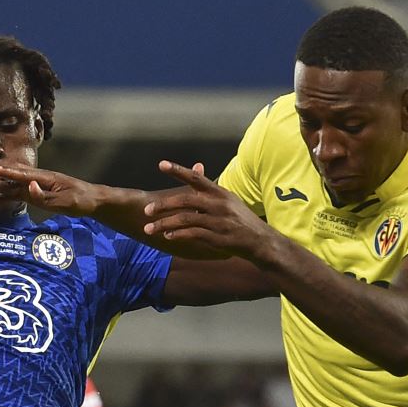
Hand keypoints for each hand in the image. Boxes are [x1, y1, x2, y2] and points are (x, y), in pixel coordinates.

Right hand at [0, 163, 103, 216]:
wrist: (90, 199)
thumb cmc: (80, 200)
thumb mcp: (65, 201)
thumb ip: (45, 196)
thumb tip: (30, 187)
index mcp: (43, 178)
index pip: (20, 174)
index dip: (5, 172)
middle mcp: (35, 180)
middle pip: (10, 178)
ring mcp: (33, 186)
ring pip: (9, 186)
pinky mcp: (33, 194)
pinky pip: (14, 195)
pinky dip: (0, 197)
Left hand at [141, 161, 272, 258]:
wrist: (261, 242)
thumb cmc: (242, 220)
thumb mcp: (229, 200)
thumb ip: (210, 189)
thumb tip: (196, 170)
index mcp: (220, 193)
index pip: (197, 177)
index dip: (178, 170)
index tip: (161, 165)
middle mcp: (218, 205)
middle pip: (185, 200)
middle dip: (163, 205)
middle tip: (146, 210)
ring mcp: (218, 222)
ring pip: (185, 219)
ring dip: (165, 224)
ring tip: (149, 228)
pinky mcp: (218, 238)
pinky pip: (193, 234)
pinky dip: (178, 235)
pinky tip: (168, 236)